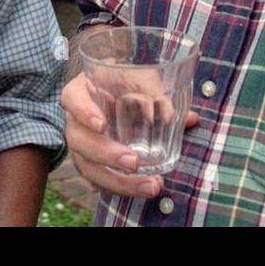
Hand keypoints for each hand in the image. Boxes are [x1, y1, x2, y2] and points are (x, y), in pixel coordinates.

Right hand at [61, 70, 199, 199]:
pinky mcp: (91, 163)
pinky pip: (100, 181)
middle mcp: (75, 122)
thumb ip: (160, 93)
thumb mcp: (137, 76)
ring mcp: (82, 146)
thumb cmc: (123, 80)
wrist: (113, 90)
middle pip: (80, 141)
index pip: (73, 100)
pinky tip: (146, 189)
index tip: (102, 125)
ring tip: (150, 186)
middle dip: (106, 156)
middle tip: (133, 163)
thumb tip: (191, 119)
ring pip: (89, 169)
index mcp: (80, 92)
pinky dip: (122, 188)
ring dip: (119, 182)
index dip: (84, 113)